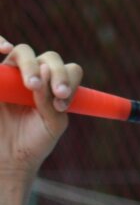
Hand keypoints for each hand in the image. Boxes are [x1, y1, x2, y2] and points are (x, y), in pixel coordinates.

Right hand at [0, 38, 80, 179]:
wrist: (7, 161)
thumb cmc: (33, 142)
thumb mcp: (52, 124)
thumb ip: (52, 100)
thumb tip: (45, 70)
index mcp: (56, 85)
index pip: (69, 70)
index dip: (68, 80)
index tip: (63, 101)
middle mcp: (34, 75)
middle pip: (48, 58)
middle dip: (55, 72)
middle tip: (55, 93)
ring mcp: (10, 74)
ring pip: (22, 53)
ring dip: (30, 65)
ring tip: (34, 85)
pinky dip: (0, 43)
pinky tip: (5, 49)